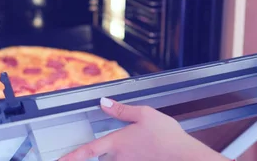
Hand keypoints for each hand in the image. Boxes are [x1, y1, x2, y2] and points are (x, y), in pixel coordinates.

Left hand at [59, 97, 209, 160]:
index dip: (71, 157)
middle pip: (100, 160)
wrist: (184, 156)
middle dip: (98, 154)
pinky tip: (138, 154)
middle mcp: (119, 159)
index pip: (87, 151)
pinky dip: (128, 159)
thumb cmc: (167, 136)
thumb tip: (103, 102)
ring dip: (115, 157)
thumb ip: (121, 110)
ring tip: (129, 147)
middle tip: (102, 148)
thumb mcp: (144, 114)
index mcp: (117, 143)